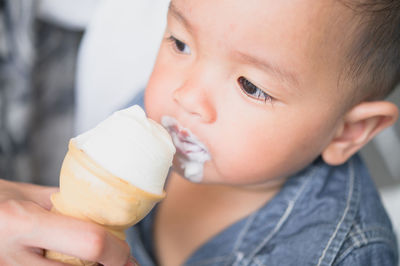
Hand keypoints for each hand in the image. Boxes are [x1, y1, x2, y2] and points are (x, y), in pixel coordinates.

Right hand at [0, 179, 132, 265]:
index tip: (127, 253)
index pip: (90, 243)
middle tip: (116, 260)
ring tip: (91, 259)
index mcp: (21, 222)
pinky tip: (70, 263)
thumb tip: (105, 214)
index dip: (118, 252)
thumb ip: (67, 205)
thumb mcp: (27, 195)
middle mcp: (12, 258)